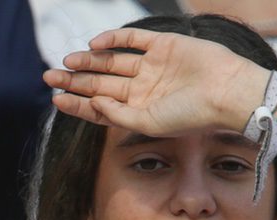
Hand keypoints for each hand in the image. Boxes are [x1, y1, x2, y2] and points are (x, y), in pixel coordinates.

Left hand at [45, 27, 272, 136]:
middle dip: (75, 80)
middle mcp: (143, 89)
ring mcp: (153, 66)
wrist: (227, 92)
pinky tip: (95, 45)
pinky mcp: (163, 45)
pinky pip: (133, 39)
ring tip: (67, 61)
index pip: (100, 107)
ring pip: (112, 61)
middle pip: (101, 83)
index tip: (55, 100)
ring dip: (89, 61)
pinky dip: (113, 39)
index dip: (77, 103)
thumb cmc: (192, 115)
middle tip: (49, 76)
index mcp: (140, 111)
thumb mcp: (149, 123)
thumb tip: (92, 103)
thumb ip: (118, 116)